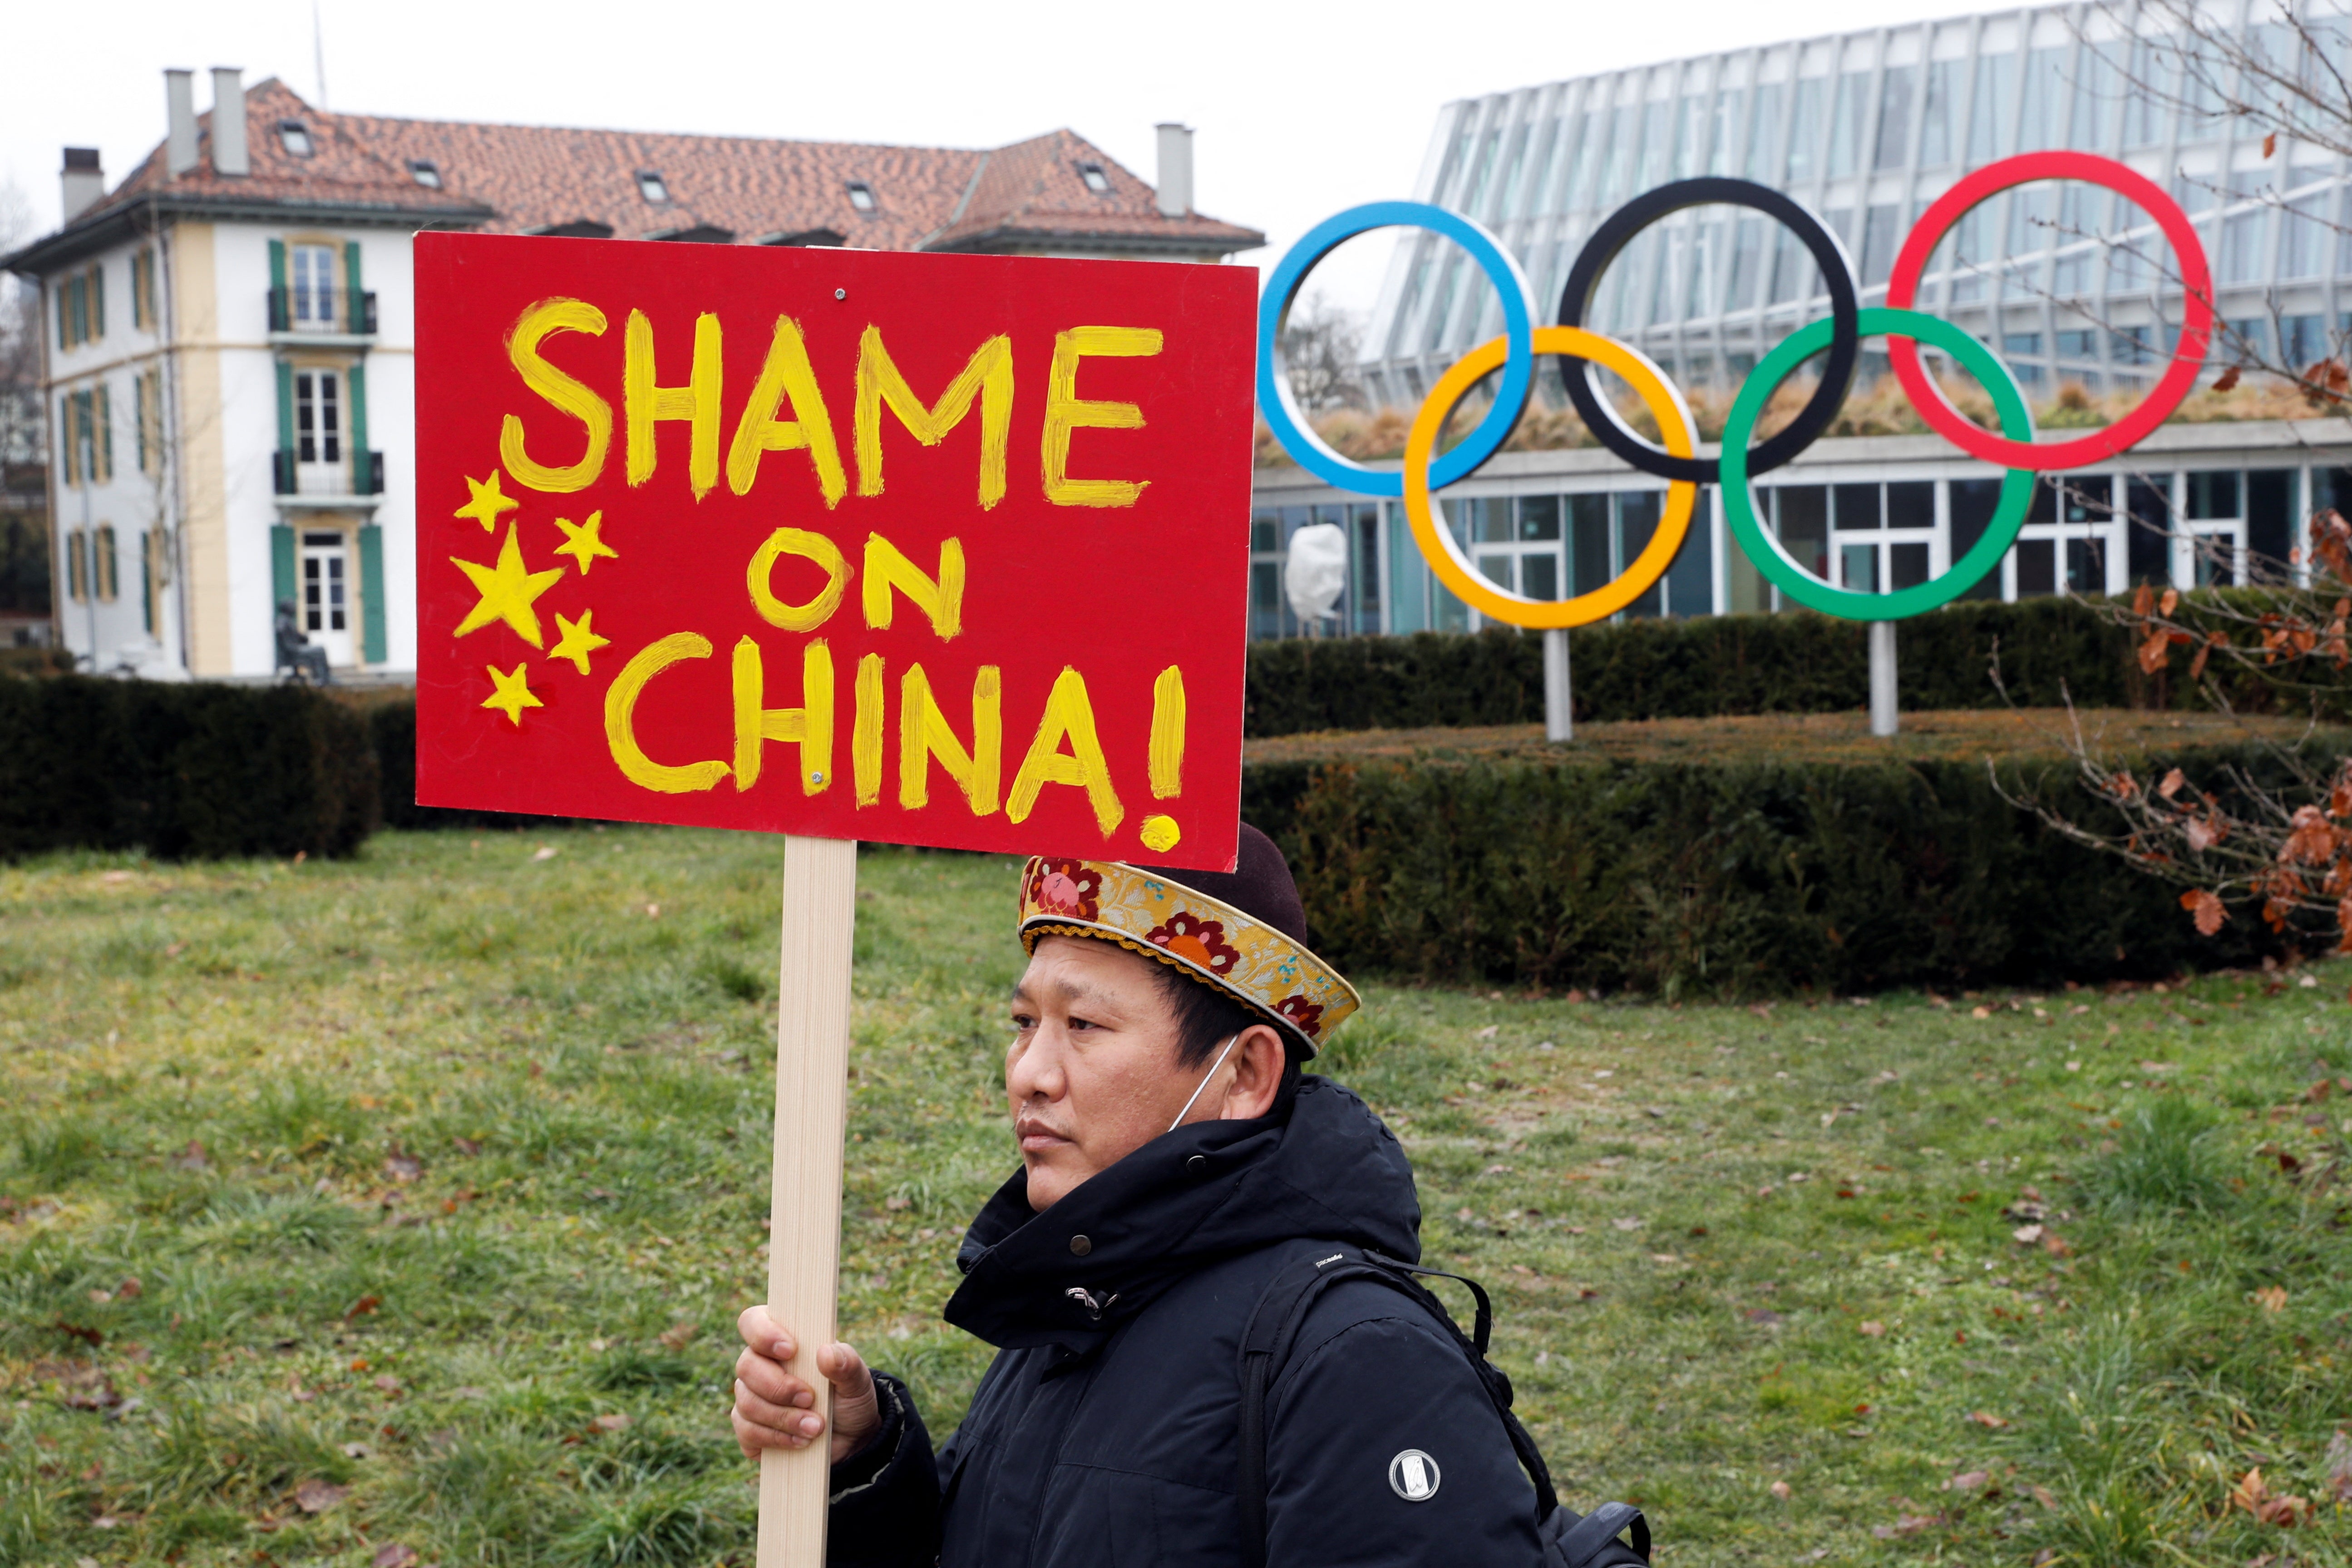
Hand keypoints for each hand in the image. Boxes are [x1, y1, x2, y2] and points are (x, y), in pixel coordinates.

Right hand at [732, 1305, 880, 1464]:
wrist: (850, 1439)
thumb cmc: (848, 1398)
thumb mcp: (857, 1380)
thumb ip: (846, 1363)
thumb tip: (826, 1352)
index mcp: (781, 1339)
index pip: (753, 1321)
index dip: (764, 1333)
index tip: (790, 1350)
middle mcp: (759, 1365)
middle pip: (746, 1366)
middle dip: (779, 1387)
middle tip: (809, 1399)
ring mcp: (750, 1397)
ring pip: (747, 1403)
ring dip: (783, 1418)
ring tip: (814, 1427)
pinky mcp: (749, 1429)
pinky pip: (747, 1432)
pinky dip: (776, 1439)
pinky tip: (800, 1442)